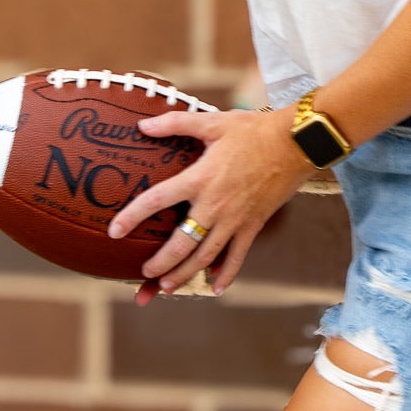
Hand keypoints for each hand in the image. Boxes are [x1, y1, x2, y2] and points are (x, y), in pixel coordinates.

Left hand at [108, 106, 304, 304]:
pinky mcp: (253, 225)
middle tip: (143, 272)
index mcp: (199, 178)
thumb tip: (142, 125)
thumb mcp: (212, 122)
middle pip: (181, 243)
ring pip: (206, 256)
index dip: (132, 216)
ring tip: (167, 286)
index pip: (157, 200)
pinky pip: (238, 257)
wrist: (296, 143)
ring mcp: (235, 219)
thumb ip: (175, 123)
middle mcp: (214, 204)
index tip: (114, 231)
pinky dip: (226, 275)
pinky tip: (215, 288)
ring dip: (185, 274)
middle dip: (160, 262)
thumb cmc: (253, 129)